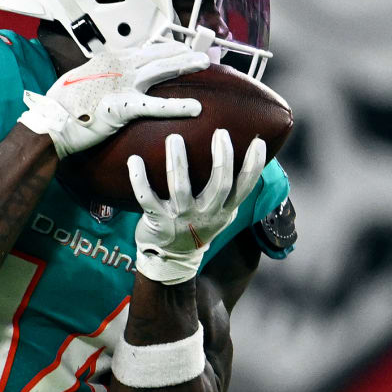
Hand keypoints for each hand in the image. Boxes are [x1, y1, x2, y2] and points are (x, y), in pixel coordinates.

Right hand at [19, 42, 208, 157]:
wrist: (50, 121)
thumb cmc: (62, 105)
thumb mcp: (84, 80)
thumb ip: (102, 76)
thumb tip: (111, 78)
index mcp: (109, 60)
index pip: (144, 50)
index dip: (165, 48)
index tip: (180, 48)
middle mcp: (118, 66)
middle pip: (157, 55)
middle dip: (181, 53)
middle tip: (201, 53)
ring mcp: (122, 84)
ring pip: (160, 70)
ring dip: (184, 66)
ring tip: (204, 63)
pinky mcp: (123, 105)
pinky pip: (156, 105)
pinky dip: (178, 106)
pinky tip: (195, 107)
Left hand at [127, 130, 265, 283]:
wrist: (171, 258)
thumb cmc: (198, 225)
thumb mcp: (221, 214)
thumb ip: (230, 191)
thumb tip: (247, 156)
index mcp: (223, 211)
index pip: (243, 187)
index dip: (253, 166)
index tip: (258, 142)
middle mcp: (205, 214)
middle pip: (219, 184)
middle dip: (222, 158)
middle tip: (220, 132)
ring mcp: (180, 217)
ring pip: (180, 187)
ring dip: (177, 161)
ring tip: (174, 138)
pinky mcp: (157, 220)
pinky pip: (146, 197)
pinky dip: (139, 179)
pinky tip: (134, 160)